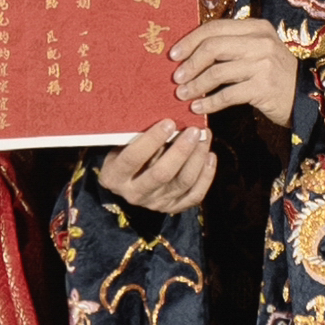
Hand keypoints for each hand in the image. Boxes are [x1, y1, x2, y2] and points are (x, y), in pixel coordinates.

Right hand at [97, 121, 215, 214]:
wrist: (127, 181)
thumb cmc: (125, 153)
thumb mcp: (122, 144)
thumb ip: (138, 135)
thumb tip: (166, 117)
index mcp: (115, 176)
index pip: (134, 158)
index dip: (152, 140)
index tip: (169, 122)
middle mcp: (134, 194)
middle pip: (162, 174)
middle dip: (181, 150)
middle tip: (194, 130)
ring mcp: (155, 203)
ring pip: (182, 183)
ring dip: (197, 158)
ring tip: (204, 138)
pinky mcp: (172, 207)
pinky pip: (195, 195)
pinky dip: (206, 176)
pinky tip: (210, 157)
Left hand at [170, 14, 297, 128]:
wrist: (306, 98)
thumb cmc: (274, 75)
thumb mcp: (258, 51)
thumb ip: (231, 46)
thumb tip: (189, 52)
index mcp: (256, 27)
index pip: (215, 27)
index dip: (190, 40)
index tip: (173, 54)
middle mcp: (261, 42)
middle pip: (213, 47)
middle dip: (190, 63)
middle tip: (176, 77)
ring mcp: (264, 64)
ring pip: (217, 72)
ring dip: (195, 85)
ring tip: (182, 95)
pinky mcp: (264, 87)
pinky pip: (227, 95)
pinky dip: (209, 102)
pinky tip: (198, 107)